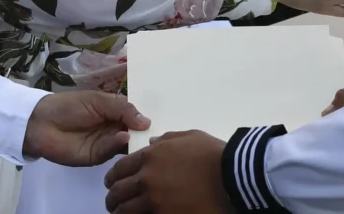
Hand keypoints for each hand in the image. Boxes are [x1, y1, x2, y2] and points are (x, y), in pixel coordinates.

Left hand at [23, 91, 150, 165]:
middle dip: (146, 132)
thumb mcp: (99, 100)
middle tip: (161, 131)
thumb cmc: (70, 106)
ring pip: (127, 144)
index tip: (167, 118)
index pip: (137, 116)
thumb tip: (147, 121)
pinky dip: (118, 145)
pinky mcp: (98, 157)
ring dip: (135, 140)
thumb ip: (123, 109)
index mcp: (116, 112)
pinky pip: (112, 151)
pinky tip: (123, 137)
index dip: (149, 118)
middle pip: (135, 132)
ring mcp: (107, 144)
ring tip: (146, 136)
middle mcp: (115, 128)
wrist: (42, 123)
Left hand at [104, 131, 230, 213]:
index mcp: (151, 156)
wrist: (231, 176)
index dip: (113, 176)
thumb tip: (153, 143)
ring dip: (119, 212)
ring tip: (119, 213)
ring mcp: (154, 201)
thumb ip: (167, 139)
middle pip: (118, 191)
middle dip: (112, 197)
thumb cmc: (213, 153)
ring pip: (124, 210)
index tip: (112, 182)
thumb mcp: (190, 136)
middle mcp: (147, 179)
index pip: (120, 168)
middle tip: (112, 202)